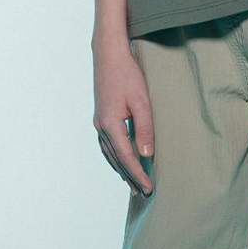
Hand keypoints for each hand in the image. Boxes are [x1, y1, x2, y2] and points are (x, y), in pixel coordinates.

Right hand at [93, 39, 154, 194]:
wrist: (108, 55)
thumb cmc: (128, 74)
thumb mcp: (141, 101)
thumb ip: (144, 128)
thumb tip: (146, 154)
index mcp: (110, 124)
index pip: (126, 157)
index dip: (137, 174)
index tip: (148, 187)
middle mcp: (101, 126)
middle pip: (116, 159)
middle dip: (129, 177)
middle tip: (142, 193)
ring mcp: (99, 122)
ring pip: (109, 154)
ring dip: (121, 169)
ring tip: (132, 183)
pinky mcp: (101, 117)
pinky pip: (107, 145)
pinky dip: (115, 157)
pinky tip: (121, 161)